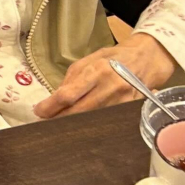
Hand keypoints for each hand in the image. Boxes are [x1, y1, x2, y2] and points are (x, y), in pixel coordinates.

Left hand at [34, 32, 177, 120]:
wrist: (145, 60)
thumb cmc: (114, 58)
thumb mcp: (88, 61)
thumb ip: (71, 80)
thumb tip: (54, 99)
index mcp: (96, 71)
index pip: (68, 95)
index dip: (50, 107)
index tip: (39, 112)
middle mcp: (110, 88)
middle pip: (78, 112)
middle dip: (58, 119)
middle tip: (45, 122)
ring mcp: (122, 102)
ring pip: (91, 120)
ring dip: (73, 124)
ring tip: (60, 125)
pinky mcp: (129, 110)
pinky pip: (106, 121)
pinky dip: (92, 125)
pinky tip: (82, 126)